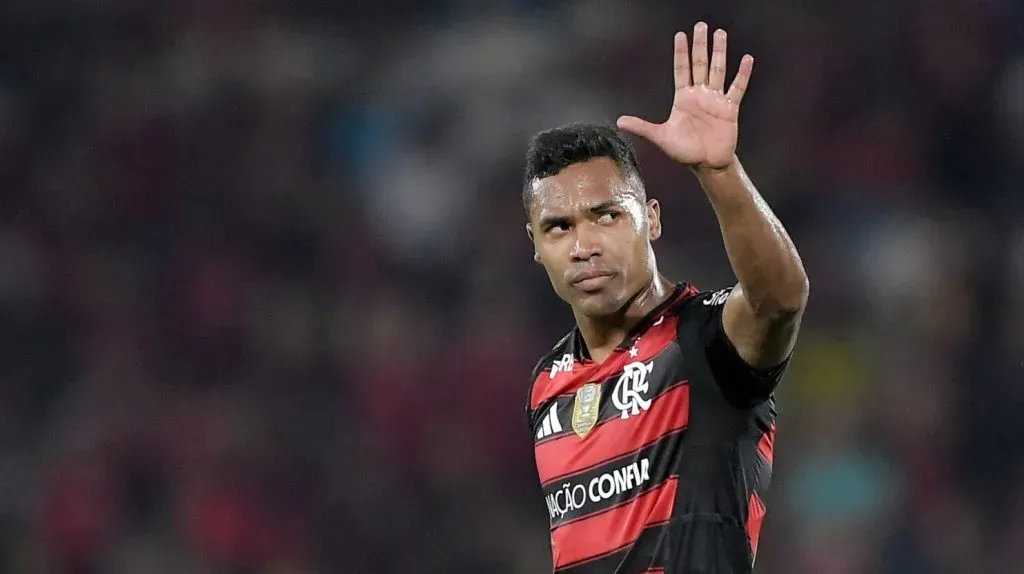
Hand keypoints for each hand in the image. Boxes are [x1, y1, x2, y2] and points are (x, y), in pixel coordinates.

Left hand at [617, 22, 752, 170]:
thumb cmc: (685, 151)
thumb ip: (642, 127)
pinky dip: (742, 74)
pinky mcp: (729, 108)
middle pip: (700, 64)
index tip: (680, 35)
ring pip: (718, 70)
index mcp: (683, 98)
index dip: (680, 53)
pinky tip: (747, 59)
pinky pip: (737, 88)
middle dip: (700, 45)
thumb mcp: (661, 137)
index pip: (681, 69)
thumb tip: (619, 122)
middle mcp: (699, 94)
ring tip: (720, 34)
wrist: (707, 164)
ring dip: (719, 53)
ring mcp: (715, 100)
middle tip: (701, 26)